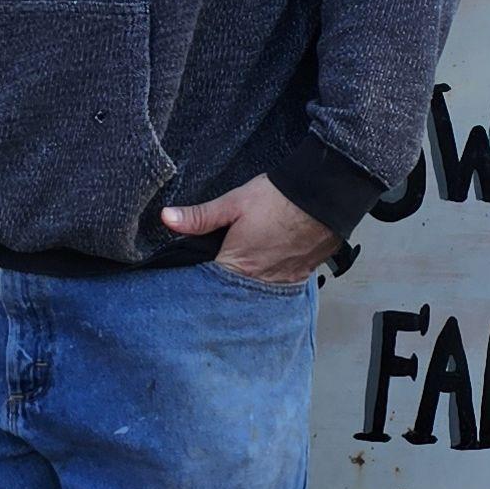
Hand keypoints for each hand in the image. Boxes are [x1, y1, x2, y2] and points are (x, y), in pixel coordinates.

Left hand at [158, 172, 335, 286]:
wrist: (323, 195)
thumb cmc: (278, 198)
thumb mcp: (233, 203)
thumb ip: (199, 216)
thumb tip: (166, 218)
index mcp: (238, 265)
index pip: (208, 285)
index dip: (199, 281)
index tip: (191, 278)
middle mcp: (259, 281)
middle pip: (232, 293)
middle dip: (222, 287)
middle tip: (215, 277)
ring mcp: (281, 282)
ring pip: (255, 292)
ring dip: (245, 286)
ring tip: (239, 274)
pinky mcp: (298, 277)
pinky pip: (277, 287)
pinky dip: (268, 281)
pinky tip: (264, 269)